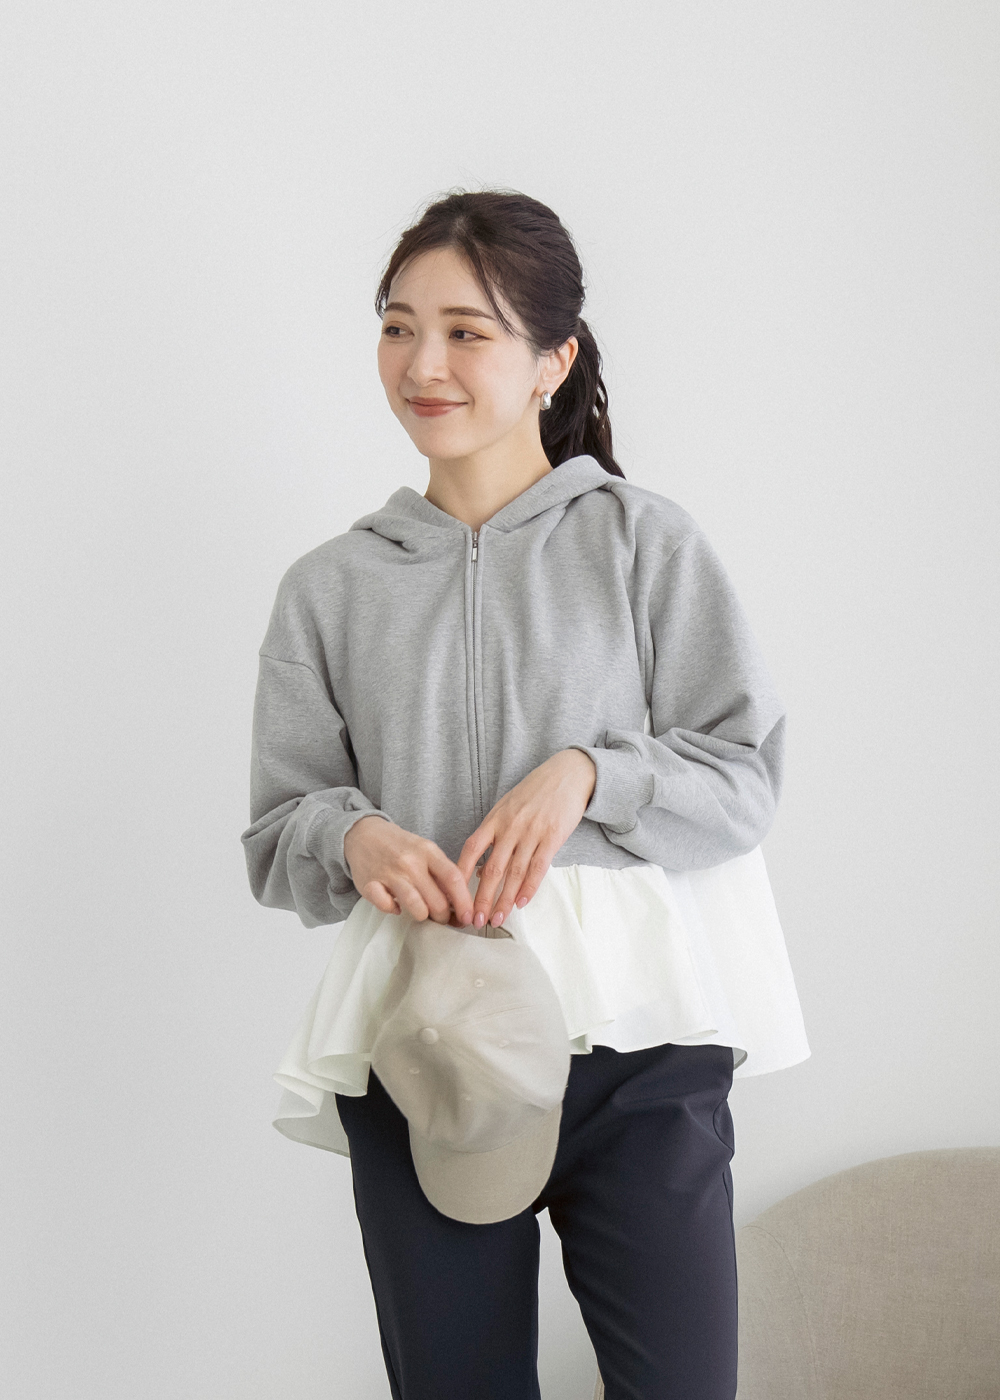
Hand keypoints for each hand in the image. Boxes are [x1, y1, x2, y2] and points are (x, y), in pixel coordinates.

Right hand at [343, 816, 474, 926]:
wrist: (363, 833)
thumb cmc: (399, 846)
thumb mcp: (424, 850)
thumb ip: (441, 872)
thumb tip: (460, 903)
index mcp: (427, 851)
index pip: (453, 878)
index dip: (464, 902)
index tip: (469, 917)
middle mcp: (410, 862)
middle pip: (437, 900)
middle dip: (444, 917)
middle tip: (443, 918)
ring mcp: (389, 873)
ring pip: (416, 908)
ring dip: (423, 916)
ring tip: (421, 912)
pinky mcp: (369, 884)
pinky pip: (387, 907)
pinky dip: (394, 911)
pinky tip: (396, 905)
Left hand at [456, 748, 596, 929]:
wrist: (566, 775)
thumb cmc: (534, 793)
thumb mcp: (506, 808)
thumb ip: (491, 837)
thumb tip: (476, 871)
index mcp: (494, 818)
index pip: (471, 849)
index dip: (460, 873)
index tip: (453, 895)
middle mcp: (510, 827)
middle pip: (491, 868)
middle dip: (481, 898)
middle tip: (475, 920)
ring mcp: (531, 832)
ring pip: (514, 873)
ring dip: (504, 900)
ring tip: (497, 919)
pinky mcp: (552, 837)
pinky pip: (538, 867)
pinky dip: (529, 887)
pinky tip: (521, 903)